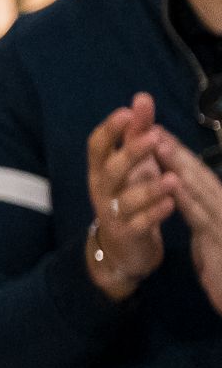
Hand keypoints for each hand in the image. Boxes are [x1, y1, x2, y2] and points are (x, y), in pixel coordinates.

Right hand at [86, 95, 177, 299]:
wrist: (122, 247)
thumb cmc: (129, 195)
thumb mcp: (133, 163)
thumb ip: (137, 132)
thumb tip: (141, 97)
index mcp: (101, 169)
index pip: (97, 146)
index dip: (110, 129)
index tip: (126, 112)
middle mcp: (102, 189)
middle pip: (110, 170)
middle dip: (130, 153)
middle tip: (153, 138)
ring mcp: (112, 212)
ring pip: (126, 199)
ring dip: (149, 188)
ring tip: (172, 179)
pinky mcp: (127, 234)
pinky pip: (140, 224)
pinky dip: (155, 214)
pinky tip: (171, 205)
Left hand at [150, 125, 221, 313]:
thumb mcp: (210, 242)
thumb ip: (202, 219)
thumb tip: (183, 195)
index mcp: (219, 206)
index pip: (197, 178)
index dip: (177, 156)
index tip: (155, 132)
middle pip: (201, 176)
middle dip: (176, 151)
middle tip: (152, 125)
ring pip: (204, 189)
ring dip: (180, 166)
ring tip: (158, 142)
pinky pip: (205, 217)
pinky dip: (189, 199)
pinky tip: (174, 184)